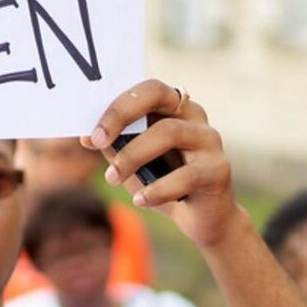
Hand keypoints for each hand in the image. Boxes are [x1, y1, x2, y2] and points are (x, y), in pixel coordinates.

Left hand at [83, 80, 241, 248]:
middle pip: (158, 95)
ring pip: (169, 132)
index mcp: (172, 106)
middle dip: (121, 115)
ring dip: (133, 156)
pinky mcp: (220, 169)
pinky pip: (187, 174)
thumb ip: (113, 146)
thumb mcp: (131, 162)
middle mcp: (194, 115)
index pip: (146, 89)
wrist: (202, 218)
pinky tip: (141, 200)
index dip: (116, 106)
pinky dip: (158, 188)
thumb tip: (86, 136)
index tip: (90, 135)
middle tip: (97, 142)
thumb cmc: (162, 182)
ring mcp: (210, 139)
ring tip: (113, 178)